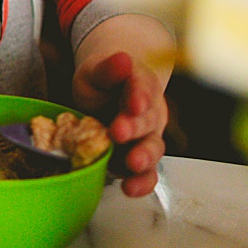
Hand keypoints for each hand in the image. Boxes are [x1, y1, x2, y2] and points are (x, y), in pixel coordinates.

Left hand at [73, 51, 167, 197]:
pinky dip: (141, 181)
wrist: (107, 96)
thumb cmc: (102, 84)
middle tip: (119, 131)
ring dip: (143, 157)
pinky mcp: (139, 158)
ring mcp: (146, 137)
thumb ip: (108, 68)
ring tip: (132, 163)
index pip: (143, 86)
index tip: (134, 102)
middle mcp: (149, 112)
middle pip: (147, 120)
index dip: (139, 95)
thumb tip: (123, 59)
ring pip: (152, 148)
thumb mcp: (96, 71)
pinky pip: (145, 172)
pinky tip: (131, 188)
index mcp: (140, 84)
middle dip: (134, 127)